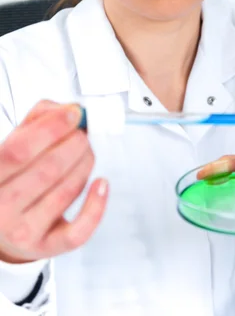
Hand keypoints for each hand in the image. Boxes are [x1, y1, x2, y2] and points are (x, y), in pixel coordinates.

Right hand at [0, 100, 107, 263]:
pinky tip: (101, 184)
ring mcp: (23, 231)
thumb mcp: (15, 142)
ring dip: (85, 164)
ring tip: (86, 153)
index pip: (19, 150)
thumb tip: (68, 110)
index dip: (51, 128)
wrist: (2, 222)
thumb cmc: (12, 176)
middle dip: (74, 145)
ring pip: (66, 193)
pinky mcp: (46, 247)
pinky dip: (96, 206)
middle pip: (47, 170)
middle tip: (82, 135)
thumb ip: (39, 118)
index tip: (74, 114)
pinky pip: (77, 232)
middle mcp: (0, 207)